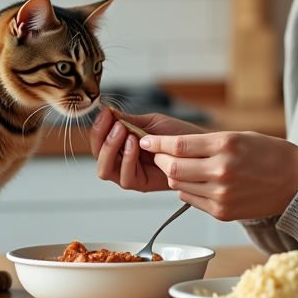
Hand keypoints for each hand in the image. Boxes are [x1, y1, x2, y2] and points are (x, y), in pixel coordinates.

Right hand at [90, 107, 206, 192]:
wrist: (200, 147)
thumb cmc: (179, 135)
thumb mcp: (151, 123)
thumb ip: (129, 120)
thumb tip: (108, 113)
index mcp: (121, 144)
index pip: (99, 139)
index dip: (98, 127)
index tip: (105, 113)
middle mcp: (121, 160)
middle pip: (97, 155)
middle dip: (102, 138)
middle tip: (115, 125)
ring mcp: (130, 173)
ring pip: (105, 169)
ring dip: (112, 149)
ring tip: (124, 133)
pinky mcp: (141, 184)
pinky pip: (125, 177)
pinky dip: (126, 160)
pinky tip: (135, 145)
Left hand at [136, 131, 297, 220]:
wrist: (296, 182)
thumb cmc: (269, 153)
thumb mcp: (238, 136)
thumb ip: (204, 143)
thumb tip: (169, 149)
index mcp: (225, 145)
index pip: (177, 146)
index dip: (156, 143)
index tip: (145, 139)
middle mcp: (221, 171)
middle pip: (172, 168)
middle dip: (160, 159)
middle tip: (160, 154)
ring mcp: (221, 195)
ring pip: (178, 185)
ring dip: (173, 175)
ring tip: (182, 167)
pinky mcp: (222, 212)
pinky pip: (190, 199)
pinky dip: (187, 189)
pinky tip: (197, 181)